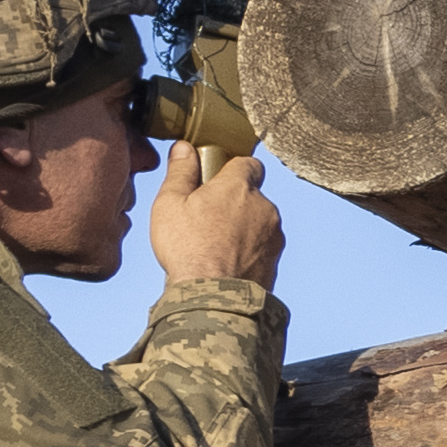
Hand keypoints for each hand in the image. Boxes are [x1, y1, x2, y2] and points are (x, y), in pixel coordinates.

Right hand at [149, 140, 283, 292]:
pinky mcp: (276, 261)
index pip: (247, 164)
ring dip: (243, 229)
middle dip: (235, 203)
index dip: (231, 170)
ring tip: (215, 248)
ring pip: (259, 223)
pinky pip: (262, 249)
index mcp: (239, 187)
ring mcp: (274, 236)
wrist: (214, 298)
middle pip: (252, 196)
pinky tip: (226, 265)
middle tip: (207, 221)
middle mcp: (265, 207)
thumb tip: (185, 148)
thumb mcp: (170, 205)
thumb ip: (180, 172)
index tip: (214, 183)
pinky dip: (248, 253)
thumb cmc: (188, 249)